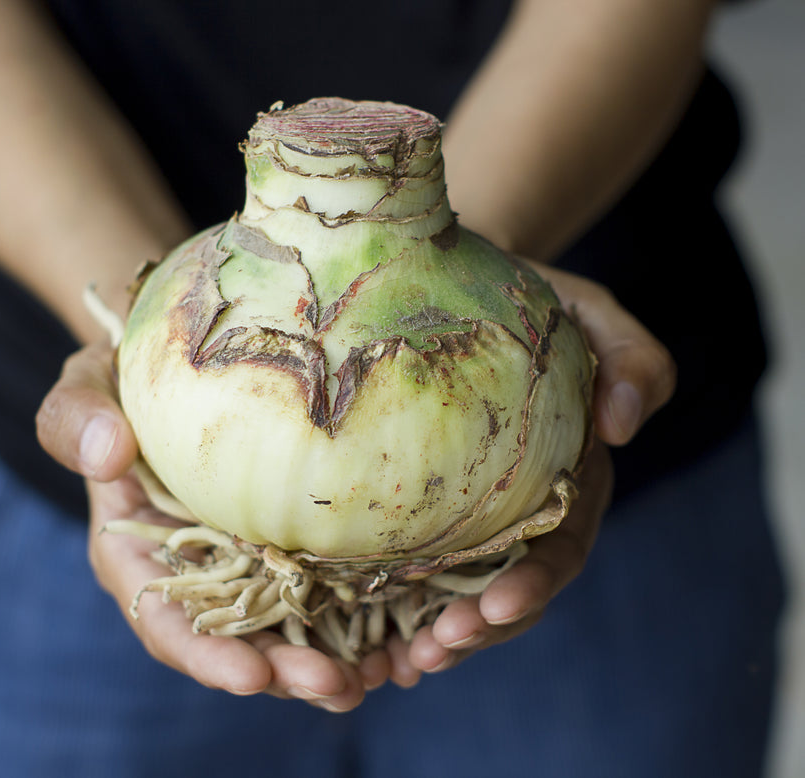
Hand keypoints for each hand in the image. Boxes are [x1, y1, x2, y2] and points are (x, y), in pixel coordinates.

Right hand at [37, 342, 390, 710]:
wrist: (173, 362)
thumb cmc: (119, 377)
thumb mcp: (85, 387)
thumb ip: (77, 420)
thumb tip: (106, 454)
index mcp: (138, 552)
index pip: (166, 619)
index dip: (206, 655)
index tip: (252, 676)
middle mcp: (195, 570)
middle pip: (237, 639)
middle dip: (284, 669)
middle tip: (339, 684)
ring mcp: (244, 558)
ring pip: (285, 624)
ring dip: (328, 657)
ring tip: (378, 675)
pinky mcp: (285, 538)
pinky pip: (320, 583)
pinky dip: (353, 614)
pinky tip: (395, 633)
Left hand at [393, 264, 675, 681]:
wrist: (456, 282)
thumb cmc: (532, 299)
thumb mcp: (591, 312)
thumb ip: (630, 357)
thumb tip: (626, 422)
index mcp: (568, 477)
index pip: (560, 545)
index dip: (534, 583)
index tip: (497, 606)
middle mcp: (521, 507)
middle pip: (508, 586)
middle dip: (478, 627)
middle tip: (435, 652)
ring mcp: (472, 513)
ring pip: (461, 591)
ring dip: (438, 634)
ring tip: (402, 664)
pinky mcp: (424, 507)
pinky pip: (413, 566)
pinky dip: (397, 609)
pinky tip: (369, 639)